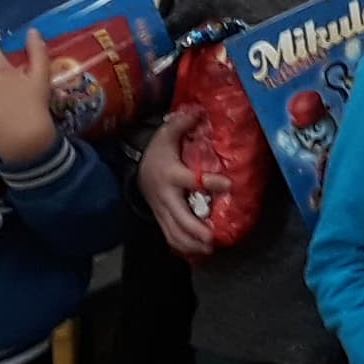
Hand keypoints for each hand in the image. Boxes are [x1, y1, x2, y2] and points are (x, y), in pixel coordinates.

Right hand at [138, 114, 218, 259]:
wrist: (135, 171)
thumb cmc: (157, 153)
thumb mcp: (166, 134)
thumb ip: (181, 123)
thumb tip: (198, 111)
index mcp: (171, 175)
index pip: (192, 180)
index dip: (210, 183)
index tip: (229, 184)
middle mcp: (166, 197)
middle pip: (180, 218)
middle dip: (196, 230)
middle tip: (212, 238)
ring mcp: (163, 211)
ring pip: (174, 233)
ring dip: (191, 244)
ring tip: (209, 249)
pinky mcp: (162, 219)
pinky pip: (171, 237)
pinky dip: (184, 246)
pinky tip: (199, 252)